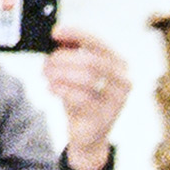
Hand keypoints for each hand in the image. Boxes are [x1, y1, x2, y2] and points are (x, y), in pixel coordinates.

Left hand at [43, 30, 130, 169]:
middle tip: (47, 62)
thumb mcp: (77, 74)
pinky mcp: (104, 116)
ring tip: (46, 75)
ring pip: (87, 77)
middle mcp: (123, 80)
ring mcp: (116, 100)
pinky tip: (52, 88)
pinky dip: (62, 90)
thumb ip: (72, 55)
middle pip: (91, 60)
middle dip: (64, 58)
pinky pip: (81, 98)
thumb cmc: (83, 101)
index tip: (56, 32)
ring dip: (61, 73)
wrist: (89, 137)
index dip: (76, 34)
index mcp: (118, 64)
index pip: (98, 43)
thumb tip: (59, 37)